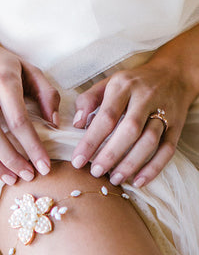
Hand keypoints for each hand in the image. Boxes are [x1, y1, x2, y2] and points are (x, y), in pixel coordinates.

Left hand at [71, 25, 198, 186]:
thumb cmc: (132, 83)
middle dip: (111, 154)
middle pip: (130, 130)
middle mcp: (145, 97)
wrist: (173, 73)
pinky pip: (167, 149)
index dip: (91, 141)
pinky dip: (154, 167)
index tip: (77, 160)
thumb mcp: (108, 82)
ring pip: (150, 140)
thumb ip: (88, 100)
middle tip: (95, 172)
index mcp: (124, 86)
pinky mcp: (176, 125)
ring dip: (131, 163)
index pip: (106, 116)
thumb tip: (77, 124)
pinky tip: (138, 181)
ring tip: (114, 179)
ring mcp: (164, 111)